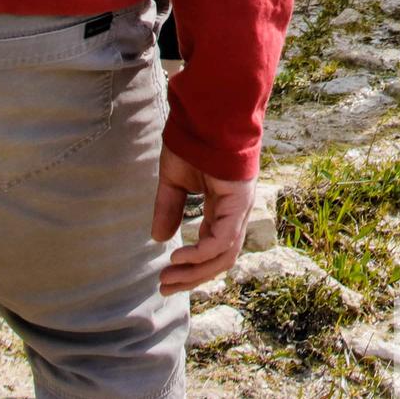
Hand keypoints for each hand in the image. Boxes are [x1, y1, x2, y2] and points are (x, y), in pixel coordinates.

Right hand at [151, 146, 255, 294]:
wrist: (207, 111)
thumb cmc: (193, 140)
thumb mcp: (174, 181)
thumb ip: (170, 208)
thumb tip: (159, 239)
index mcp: (224, 207)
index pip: (213, 248)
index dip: (191, 268)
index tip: (165, 278)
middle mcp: (235, 211)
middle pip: (220, 258)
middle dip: (192, 278)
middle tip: (165, 286)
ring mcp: (240, 207)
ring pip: (223, 254)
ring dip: (195, 272)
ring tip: (168, 278)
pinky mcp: (239, 201)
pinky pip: (222, 239)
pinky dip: (201, 254)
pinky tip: (179, 258)